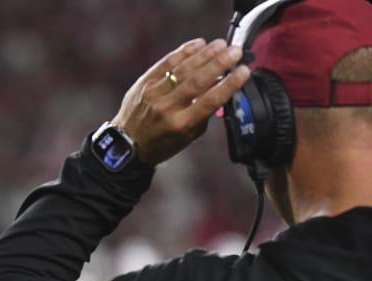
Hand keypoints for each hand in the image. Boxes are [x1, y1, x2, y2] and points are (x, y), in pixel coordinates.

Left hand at [111, 38, 250, 164]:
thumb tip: (221, 88)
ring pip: (182, 69)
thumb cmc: (162, 142)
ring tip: (221, 45)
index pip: (210, 100)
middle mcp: (167, 107)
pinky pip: (166, 63)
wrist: (128, 145)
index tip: (243, 71)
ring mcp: (154, 93)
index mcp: (181, 124)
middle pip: (198, 81)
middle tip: (235, 51)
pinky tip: (198, 45)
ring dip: (204, 54)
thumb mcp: (188, 136)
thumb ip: (204, 114)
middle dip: (219, 63)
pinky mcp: (144, 83)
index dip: (229, 84)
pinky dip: (183, 52)